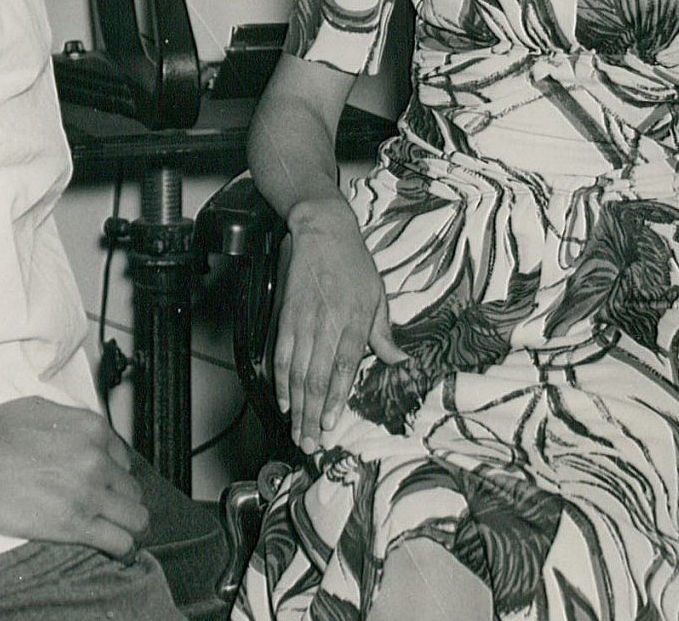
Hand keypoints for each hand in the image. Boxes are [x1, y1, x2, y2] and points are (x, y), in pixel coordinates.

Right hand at [0, 396, 150, 555]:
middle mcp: (98, 458)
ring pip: (136, 517)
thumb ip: (71, 427)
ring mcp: (89, 491)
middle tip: (107, 513)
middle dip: (121, 502)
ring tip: (117, 535)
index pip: (123, 460)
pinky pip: (120, 541)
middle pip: (131, 489)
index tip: (102, 488)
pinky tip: (117, 552)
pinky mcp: (75, 523)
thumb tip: (79, 439)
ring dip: (128, 526)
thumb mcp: (42, 410)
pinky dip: (123, 549)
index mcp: (92, 430)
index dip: (112, 476)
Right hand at [273, 201, 407, 451]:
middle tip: (310, 444)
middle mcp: (326, 325)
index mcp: (352, 321)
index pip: (342, 367)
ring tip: (297, 433)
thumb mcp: (377, 296)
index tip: (329, 424)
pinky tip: (283, 402)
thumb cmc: (354, 265)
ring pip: (296, 373)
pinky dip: (280, 381)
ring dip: (296, 407)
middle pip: (315, 378)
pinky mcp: (286, 318)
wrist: (323, 233)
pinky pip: (281, 356)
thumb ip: (383, 333)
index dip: (333, 398)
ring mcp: (302, 322)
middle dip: (311, 415)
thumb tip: (399, 360)